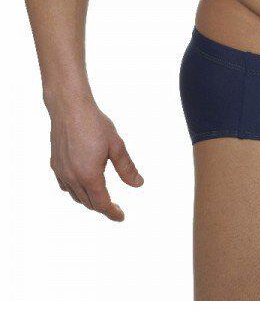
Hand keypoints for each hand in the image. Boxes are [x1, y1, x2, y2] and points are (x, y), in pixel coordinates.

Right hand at [49, 103, 142, 220]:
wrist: (69, 108)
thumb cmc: (95, 124)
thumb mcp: (117, 146)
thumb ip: (127, 168)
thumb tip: (138, 184)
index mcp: (89, 175)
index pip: (102, 203)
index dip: (112, 212)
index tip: (121, 217)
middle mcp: (72, 178)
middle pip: (88, 203)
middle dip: (102, 207)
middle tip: (115, 208)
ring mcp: (61, 172)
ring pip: (75, 196)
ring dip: (89, 200)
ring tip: (101, 197)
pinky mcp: (55, 164)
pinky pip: (65, 186)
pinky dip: (76, 190)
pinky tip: (83, 184)